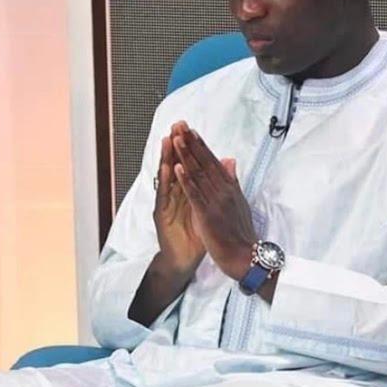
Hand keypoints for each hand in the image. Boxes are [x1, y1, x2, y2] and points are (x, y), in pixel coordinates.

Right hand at [153, 122, 205, 275]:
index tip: (192, 128)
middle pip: (175, 165)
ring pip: (166, 177)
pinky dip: (167, 181)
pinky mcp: (161, 215)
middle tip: (177, 125)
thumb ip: (215, 186)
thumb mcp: (208, 209)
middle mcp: (174, 194)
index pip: (188, 165)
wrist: (184, 260)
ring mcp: (166, 203)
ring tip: (169, 139)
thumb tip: (226, 164)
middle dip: (177, 145)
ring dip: (167, 157)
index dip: (190, 147)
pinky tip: (169, 167)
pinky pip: (165, 196)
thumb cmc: (196, 235)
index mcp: (186, 191)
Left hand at [172, 126, 256, 280]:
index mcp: (230, 188)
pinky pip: (195, 194)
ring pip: (198, 174)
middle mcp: (224, 190)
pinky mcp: (207, 214)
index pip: (214, 162)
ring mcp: (216, 202)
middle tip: (181, 125)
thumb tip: (230, 160)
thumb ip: (232, 181)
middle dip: (192, 143)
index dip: (202, 146)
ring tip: (177, 138)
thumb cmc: (240, 232)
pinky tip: (177, 168)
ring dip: (186, 155)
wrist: (245, 256)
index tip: (192, 131)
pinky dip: (186, 180)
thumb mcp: (239, 202)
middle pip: (205, 163)